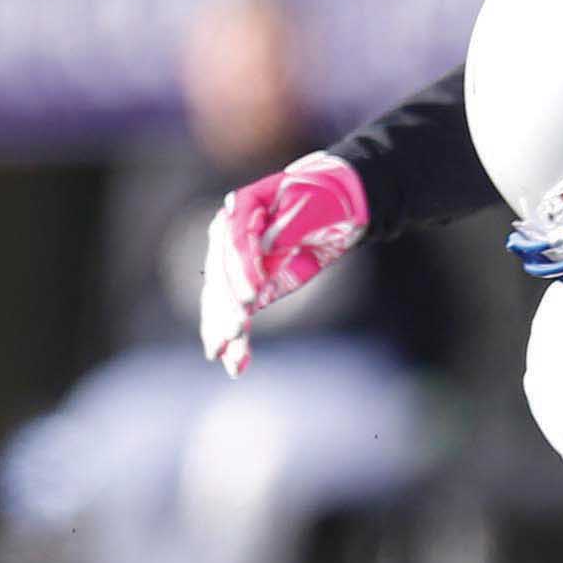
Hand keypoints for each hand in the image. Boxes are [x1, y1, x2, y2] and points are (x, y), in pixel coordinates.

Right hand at [200, 153, 369, 375]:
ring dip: (223, 328)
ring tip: (223, 355)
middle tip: (234, 331)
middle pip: (221, 273)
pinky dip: (237, 340)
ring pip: (223, 299)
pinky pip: (240, 314)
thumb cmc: (325, 198)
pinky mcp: (254, 287)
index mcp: (242, 208)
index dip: (241, 269)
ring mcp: (239, 264)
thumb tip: (265, 246)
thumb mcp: (311, 207)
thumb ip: (287, 227)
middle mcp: (231, 236)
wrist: (340, 205)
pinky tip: (235, 364)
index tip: (252, 296)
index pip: (234, 241)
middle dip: (227, 304)